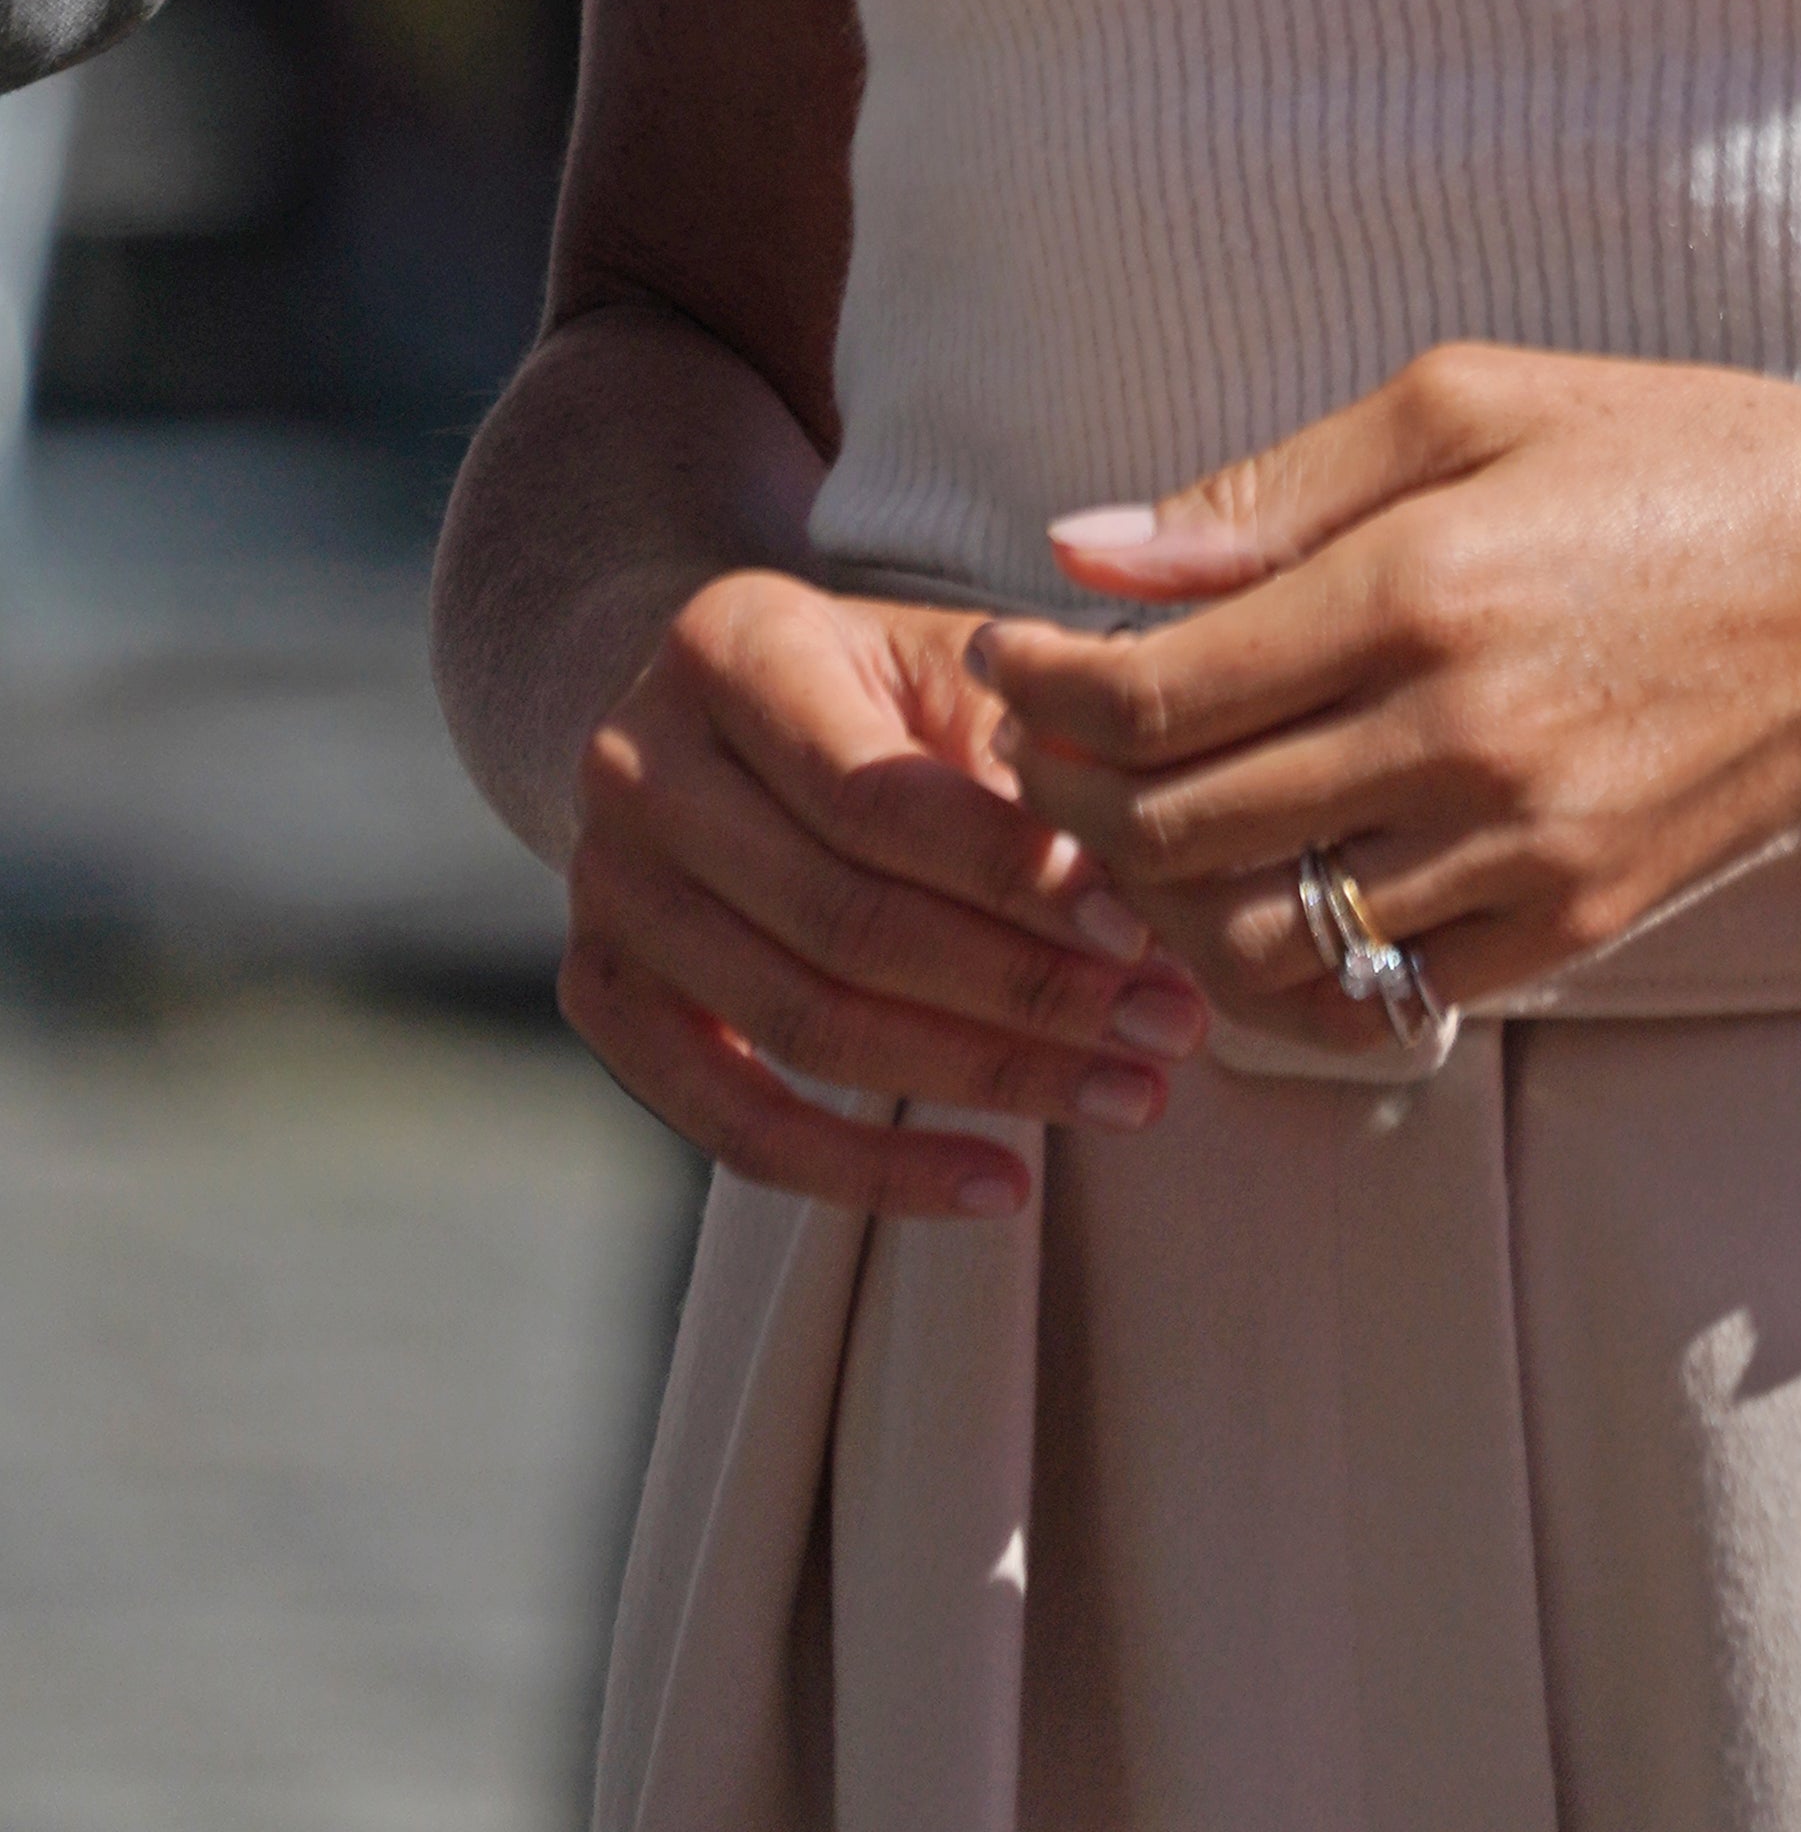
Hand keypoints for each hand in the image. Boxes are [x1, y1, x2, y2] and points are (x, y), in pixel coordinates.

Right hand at [564, 566, 1213, 1215]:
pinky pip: (734, 1124)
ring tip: (1126, 1097)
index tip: (1140, 932)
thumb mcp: (940, 658)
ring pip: (804, 1027)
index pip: (877, 796)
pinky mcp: (601, 998)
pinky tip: (997, 1185)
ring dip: (982, 1079)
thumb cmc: (866, 681)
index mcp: (728, 647)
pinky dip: (870, 1172)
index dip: (1012, 876)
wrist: (700, 708)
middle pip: (844, 921)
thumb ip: (1030, 731)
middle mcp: (638, 768)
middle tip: (1167, 1030)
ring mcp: (604, 891)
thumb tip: (1152, 842)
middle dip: (1025, 990)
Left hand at [972, 347, 1800, 1059]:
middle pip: (1175, 827)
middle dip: (1069, 791)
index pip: (1151, 691)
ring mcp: (1519, 852)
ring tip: (1138, 824)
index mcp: (1419, 586)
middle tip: (1047, 743)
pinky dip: (1287, 966)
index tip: (1006, 656)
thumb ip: (1267, 493)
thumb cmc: (1673, 455)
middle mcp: (1458, 739)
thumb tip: (1085, 549)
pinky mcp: (1572, 930)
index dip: (1042, 685)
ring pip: (1255, 938)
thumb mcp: (1469, 402)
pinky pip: (1374, 997)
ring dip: (1158, 898)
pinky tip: (1266, 889)